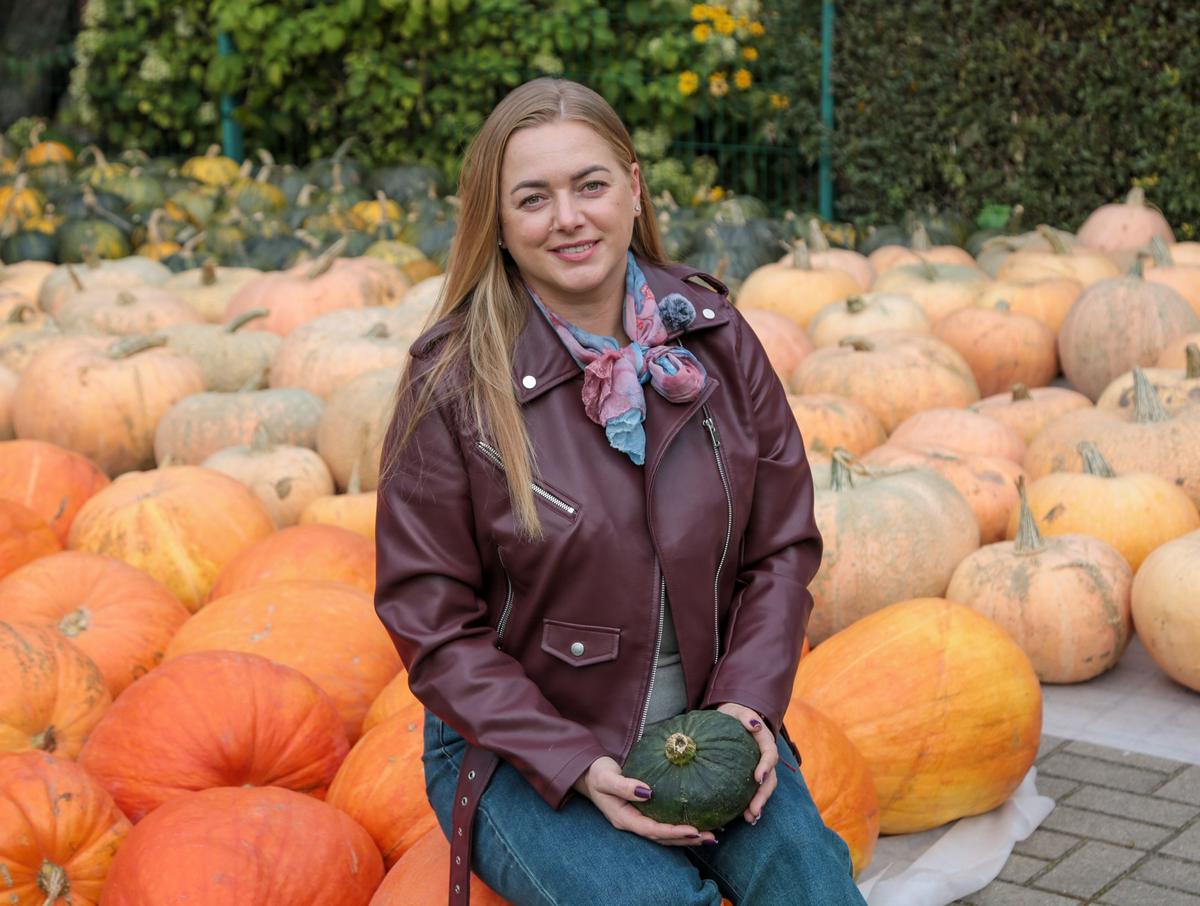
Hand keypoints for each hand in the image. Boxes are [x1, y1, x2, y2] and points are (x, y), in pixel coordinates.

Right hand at [572, 755, 717, 845]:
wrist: (589, 773)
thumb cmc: (597, 773)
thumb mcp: (607, 778)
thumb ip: (624, 785)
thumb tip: (647, 792)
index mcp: (624, 818)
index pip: (652, 830)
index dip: (673, 832)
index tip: (694, 829)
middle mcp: (632, 823)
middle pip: (663, 838)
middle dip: (687, 839)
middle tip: (711, 837)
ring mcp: (638, 820)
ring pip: (666, 835)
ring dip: (688, 837)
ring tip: (711, 836)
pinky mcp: (643, 813)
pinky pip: (664, 824)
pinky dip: (681, 827)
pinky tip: (697, 824)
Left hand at [714, 702, 777, 825]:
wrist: (732, 718)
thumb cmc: (734, 714)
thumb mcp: (738, 711)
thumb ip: (746, 716)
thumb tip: (755, 725)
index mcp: (765, 742)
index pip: (770, 755)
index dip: (766, 766)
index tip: (758, 778)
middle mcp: (766, 758)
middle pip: (770, 779)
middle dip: (763, 796)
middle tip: (754, 810)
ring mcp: (760, 768)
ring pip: (764, 789)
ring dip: (759, 804)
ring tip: (750, 818)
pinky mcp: (750, 776)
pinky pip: (753, 791)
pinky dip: (750, 804)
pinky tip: (742, 816)